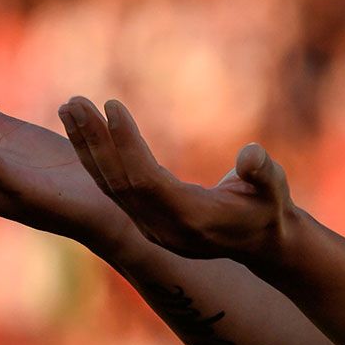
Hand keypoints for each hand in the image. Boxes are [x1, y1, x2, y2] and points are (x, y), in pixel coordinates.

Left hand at [58, 95, 297, 266]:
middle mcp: (163, 228)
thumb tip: (251, 155)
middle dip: (94, 141)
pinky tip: (84, 133)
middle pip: (119, 183)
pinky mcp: (145, 223)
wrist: (262, 242)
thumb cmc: (269, 206)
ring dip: (88, 147)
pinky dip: (97, 159)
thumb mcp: (274, 186)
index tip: (111, 105)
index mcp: (192, 220)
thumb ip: (263, 172)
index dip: (128, 144)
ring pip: (109, 187)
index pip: (147, 181)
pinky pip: (113, 190)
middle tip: (73, 102)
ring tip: (69, 109)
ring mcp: (151, 229)